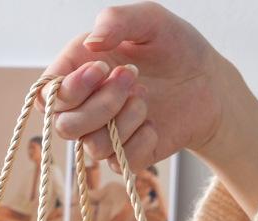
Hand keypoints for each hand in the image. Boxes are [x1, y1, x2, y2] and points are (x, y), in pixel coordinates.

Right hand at [44, 2, 257, 215]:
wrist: (209, 82)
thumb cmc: (175, 47)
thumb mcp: (150, 20)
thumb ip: (117, 20)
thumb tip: (92, 42)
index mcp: (79, 72)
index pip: (47, 95)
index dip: (68, 88)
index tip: (101, 68)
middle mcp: (87, 107)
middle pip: (66, 126)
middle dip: (100, 104)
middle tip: (133, 76)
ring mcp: (108, 134)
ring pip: (93, 147)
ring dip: (122, 121)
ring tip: (146, 98)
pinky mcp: (130, 156)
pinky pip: (120, 163)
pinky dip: (139, 143)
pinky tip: (154, 125)